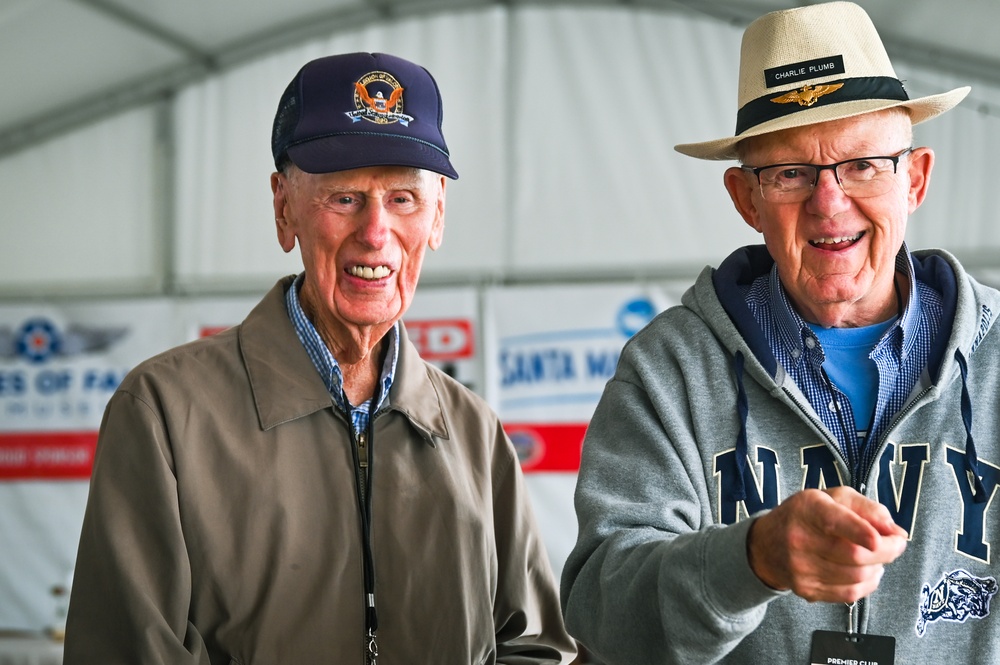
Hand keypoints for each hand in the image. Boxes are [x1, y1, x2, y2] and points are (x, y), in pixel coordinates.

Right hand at [746, 486, 907, 602]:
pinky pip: (850, 593)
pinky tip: (866, 571)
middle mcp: (799, 539)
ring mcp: (800, 568)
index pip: (835, 522)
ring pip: (857, 577)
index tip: (883, 539)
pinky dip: (867, 584)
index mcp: (807, 509)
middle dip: (887, 551)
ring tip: (876, 556)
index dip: (861, 532)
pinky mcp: (806, 589)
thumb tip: (896, 532)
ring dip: (877, 567)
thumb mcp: (834, 498)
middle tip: (896, 543)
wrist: (767, 544)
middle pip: (854, 555)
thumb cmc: (807, 516)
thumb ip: (868, 509)